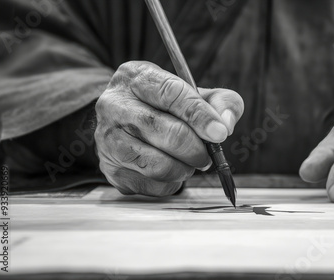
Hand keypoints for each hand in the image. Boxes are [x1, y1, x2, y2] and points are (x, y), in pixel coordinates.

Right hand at [95, 61, 243, 195]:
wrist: (124, 122)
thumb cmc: (165, 106)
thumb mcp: (194, 91)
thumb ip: (220, 100)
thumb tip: (225, 124)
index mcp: (136, 76)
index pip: (171, 94)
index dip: (200, 115)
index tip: (219, 133)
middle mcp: (115, 105)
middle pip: (166, 132)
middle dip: (196, 148)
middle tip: (207, 155)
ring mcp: (108, 138)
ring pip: (157, 164)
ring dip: (184, 168)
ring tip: (190, 162)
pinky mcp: (110, 168)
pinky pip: (150, 184)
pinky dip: (171, 183)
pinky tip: (172, 171)